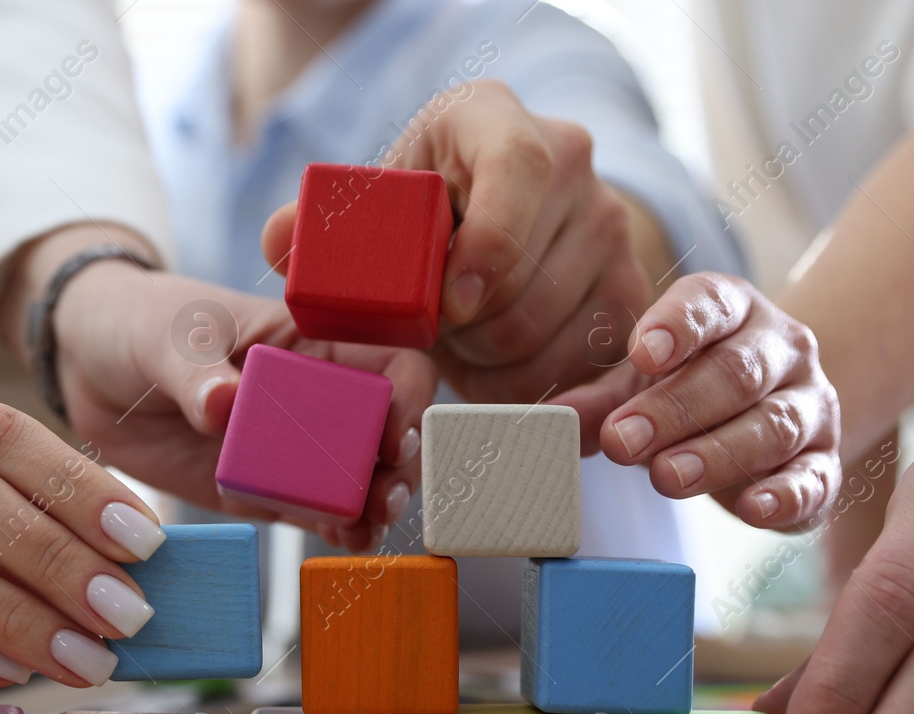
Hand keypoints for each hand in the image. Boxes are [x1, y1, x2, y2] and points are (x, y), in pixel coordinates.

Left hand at [30, 239, 433, 552]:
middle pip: (385, 430)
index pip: (387, 361)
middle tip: (387, 495)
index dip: (406, 395)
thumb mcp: (166, 335)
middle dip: (399, 465)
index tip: (395, 432)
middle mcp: (316, 395)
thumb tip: (224, 402)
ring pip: (358, 477)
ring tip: (367, 527)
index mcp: (310, 340)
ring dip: (374, 504)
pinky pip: (313, 511)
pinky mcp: (265, 488)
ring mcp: (293, 446)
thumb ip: (196, 369)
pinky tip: (345, 541)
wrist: (89, 367)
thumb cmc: (139, 323)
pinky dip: (337, 528)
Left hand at [261, 80, 653, 403]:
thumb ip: (320, 228)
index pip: (518, 171)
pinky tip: (498, 379)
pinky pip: (585, 369)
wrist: (496, 223)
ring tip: (463, 343)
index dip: (486, 248)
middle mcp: (572, 162)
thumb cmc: (420, 212)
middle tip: (434, 330)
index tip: (448, 305)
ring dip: (489, 364)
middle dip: (465, 330)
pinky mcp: (631, 292)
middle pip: (526, 280)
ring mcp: (612, 228)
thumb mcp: (372, 205)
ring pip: (549, 335)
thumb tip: (282, 244)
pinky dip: (531, 393)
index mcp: (496, 119)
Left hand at [556, 272, 840, 527]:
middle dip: (678, 408)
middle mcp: (781, 348)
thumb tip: (553, 422)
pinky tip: (753, 509)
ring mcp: (810, 404)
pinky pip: (815, 477)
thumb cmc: (690, 387)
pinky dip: (786, 495)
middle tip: (626, 440)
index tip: (643, 353)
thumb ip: (601, 402)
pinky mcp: (825, 462)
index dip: (680, 326)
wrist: (769, 409)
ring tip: (667, 477)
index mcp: (732, 310)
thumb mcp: (640, 384)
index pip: (711, 303)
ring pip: (774, 425)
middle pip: (736, 372)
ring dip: (718, 453)